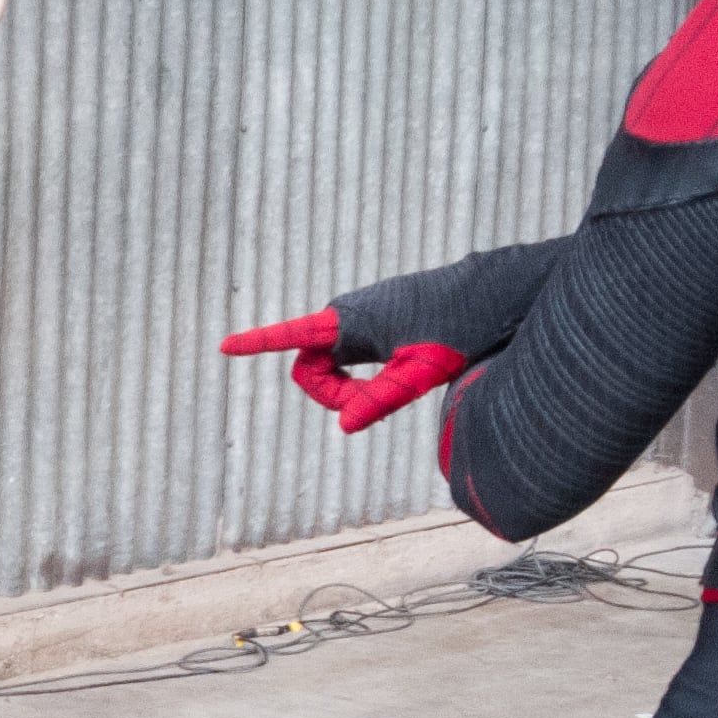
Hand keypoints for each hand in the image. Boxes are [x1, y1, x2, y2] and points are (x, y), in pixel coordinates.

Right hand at [221, 312, 469, 435]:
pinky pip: (349, 351)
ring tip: (400, 380)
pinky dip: (364, 371)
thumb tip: (343, 426)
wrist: (492, 291)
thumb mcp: (421, 374)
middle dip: (332, 393)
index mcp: (351, 322)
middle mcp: (348, 312)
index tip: (225, 346)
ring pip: (332, 360)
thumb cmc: (459, 330)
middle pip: (311, 365)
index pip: (291, 337)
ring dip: (350, 384)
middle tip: (375, 403)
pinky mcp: (375, 315)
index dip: (257, 345)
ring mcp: (361, 312)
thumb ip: (380, 400)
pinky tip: (403, 365)